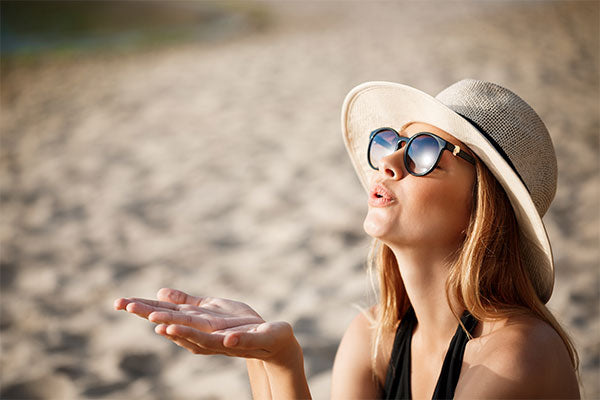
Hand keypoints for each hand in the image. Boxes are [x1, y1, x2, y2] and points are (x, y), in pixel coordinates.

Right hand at [114, 288, 298, 364]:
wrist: (272, 342)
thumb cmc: (239, 325)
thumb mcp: (211, 308)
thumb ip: (186, 302)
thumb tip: (160, 292)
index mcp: (197, 323)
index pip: (166, 315)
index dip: (144, 309)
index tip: (119, 303)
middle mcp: (206, 335)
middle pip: (177, 326)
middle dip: (156, 318)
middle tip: (133, 310)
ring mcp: (227, 340)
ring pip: (203, 339)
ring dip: (183, 333)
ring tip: (163, 326)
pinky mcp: (252, 340)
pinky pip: (241, 342)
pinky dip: (233, 342)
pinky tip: (226, 339)